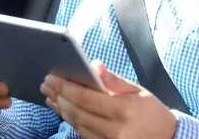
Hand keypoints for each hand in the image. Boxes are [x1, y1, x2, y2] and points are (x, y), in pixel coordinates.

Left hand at [40, 61, 176, 138]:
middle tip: (46, 84)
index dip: (65, 87)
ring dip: (61, 109)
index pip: (85, 98)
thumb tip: (94, 65)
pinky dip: (71, 120)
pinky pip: (83, 134)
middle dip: (58, 97)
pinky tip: (64, 109)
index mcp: (123, 110)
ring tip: (51, 95)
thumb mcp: (138, 91)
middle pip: (76, 113)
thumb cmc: (152, 112)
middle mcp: (114, 130)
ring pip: (76, 125)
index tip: (52, 77)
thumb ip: (114, 80)